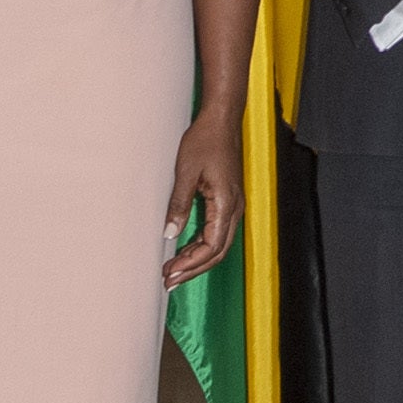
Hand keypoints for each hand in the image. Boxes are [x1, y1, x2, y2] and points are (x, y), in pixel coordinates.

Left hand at [164, 105, 244, 287]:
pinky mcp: (226, 201)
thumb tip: (169, 234)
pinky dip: (201, 247)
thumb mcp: (186, 172)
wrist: (221, 120)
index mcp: (226, 204)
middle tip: (168, 282)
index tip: (169, 272)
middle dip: (193, 269)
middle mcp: (234, 209)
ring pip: (218, 245)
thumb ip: (179, 205)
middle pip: (217, 252)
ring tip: (174, 271)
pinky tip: (184, 251)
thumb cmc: (205, 141)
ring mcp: (233, 206)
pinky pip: (217, 232)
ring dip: (197, 261)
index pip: (211, 246)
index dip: (191, 264)